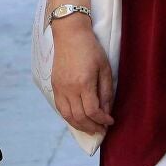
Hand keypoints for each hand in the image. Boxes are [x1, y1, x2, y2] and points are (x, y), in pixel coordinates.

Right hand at [51, 18, 114, 135]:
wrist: (70, 34)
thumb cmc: (91, 49)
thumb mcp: (105, 68)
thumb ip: (106, 91)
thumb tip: (106, 111)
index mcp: (84, 83)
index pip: (92, 111)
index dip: (102, 120)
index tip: (110, 122)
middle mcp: (69, 88)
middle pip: (79, 117)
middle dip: (92, 127)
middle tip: (102, 130)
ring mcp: (60, 88)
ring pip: (67, 116)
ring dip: (79, 126)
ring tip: (90, 129)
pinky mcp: (54, 86)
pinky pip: (60, 108)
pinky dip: (69, 117)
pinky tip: (78, 119)